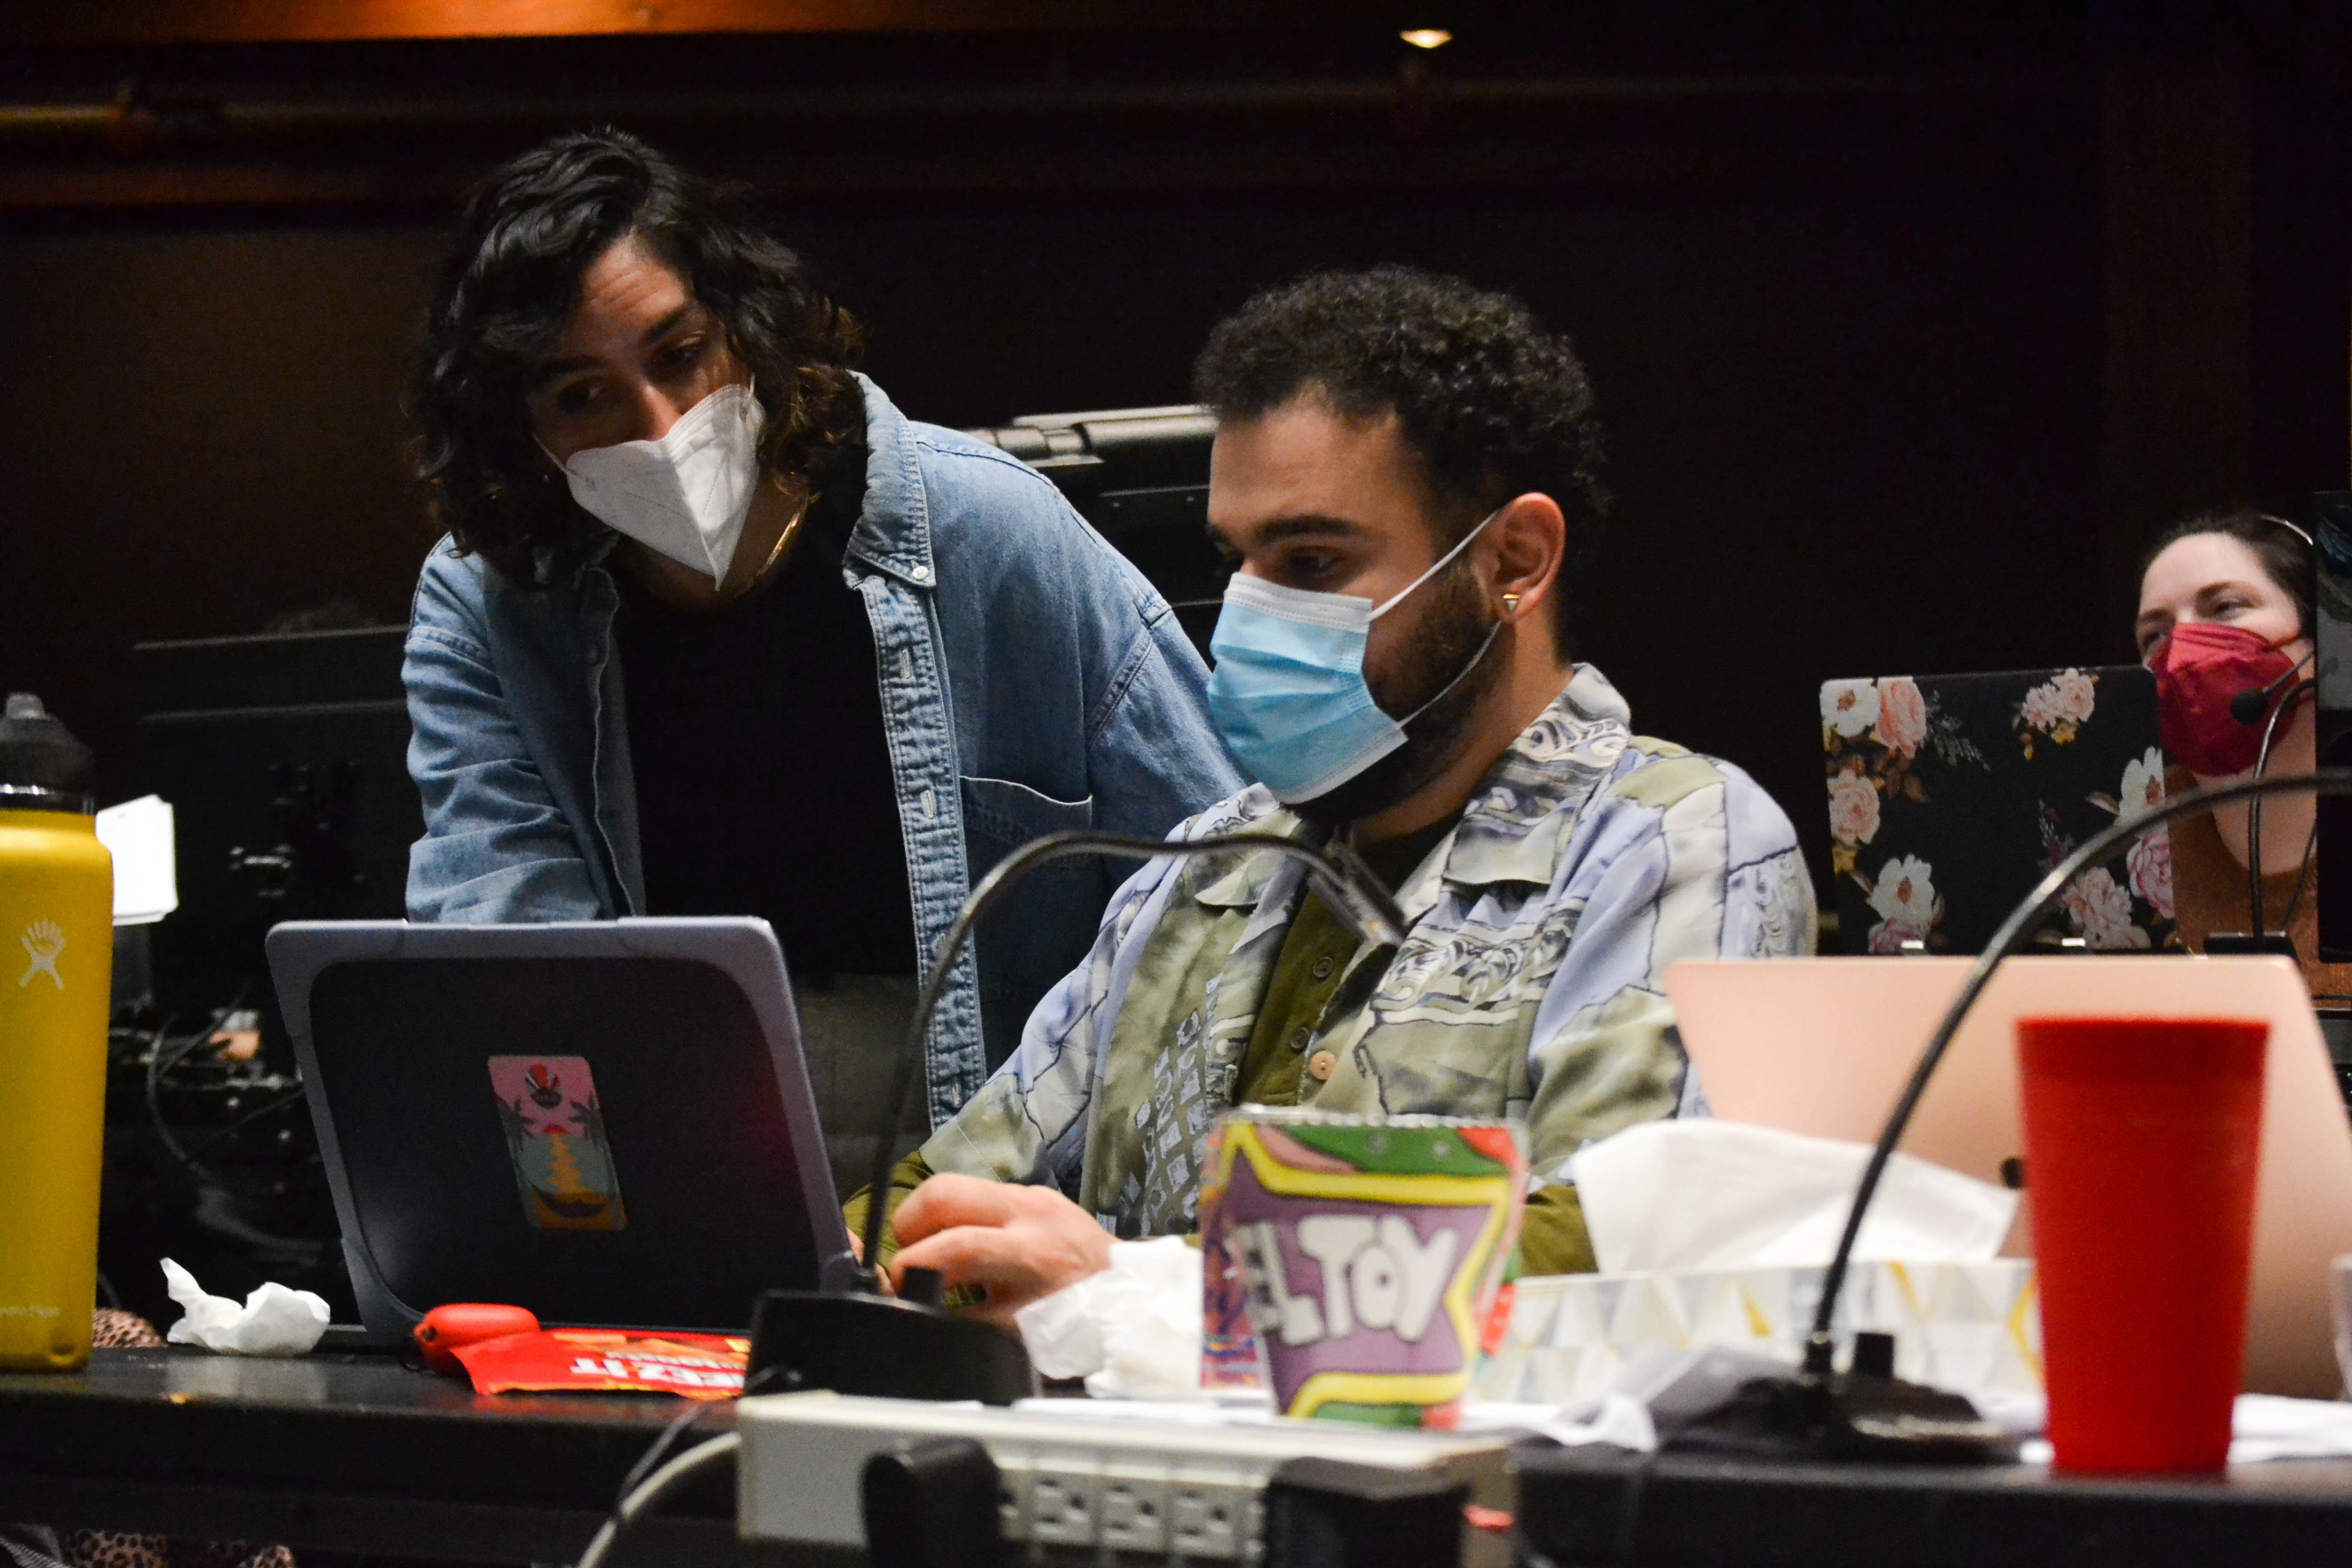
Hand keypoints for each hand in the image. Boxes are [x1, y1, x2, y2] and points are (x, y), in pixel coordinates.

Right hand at [887, 1174, 1114, 1326]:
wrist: (1130, 1294)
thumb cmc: (1076, 1321)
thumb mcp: (1017, 1332)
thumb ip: (964, 1319)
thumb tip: (917, 1311)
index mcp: (1029, 1251)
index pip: (956, 1244)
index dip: (914, 1263)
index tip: (898, 1283)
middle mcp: (1029, 1211)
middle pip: (945, 1191)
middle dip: (910, 1222)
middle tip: (907, 1254)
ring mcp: (1033, 1194)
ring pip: (958, 1185)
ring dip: (932, 1217)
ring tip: (932, 1253)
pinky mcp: (1035, 1191)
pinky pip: (981, 1193)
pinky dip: (959, 1217)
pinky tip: (964, 1247)